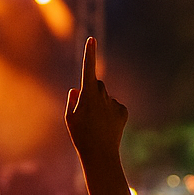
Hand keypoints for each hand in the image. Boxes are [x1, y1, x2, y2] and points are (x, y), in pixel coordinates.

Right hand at [65, 38, 126, 168]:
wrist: (100, 155)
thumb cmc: (81, 136)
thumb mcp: (70, 118)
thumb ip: (73, 101)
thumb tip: (77, 90)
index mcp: (87, 94)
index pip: (88, 69)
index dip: (89, 54)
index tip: (92, 39)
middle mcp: (103, 95)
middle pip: (97, 85)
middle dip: (92, 92)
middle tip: (86, 112)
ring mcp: (114, 103)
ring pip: (105, 98)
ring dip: (100, 105)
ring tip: (96, 124)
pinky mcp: (123, 112)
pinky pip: (115, 107)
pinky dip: (111, 114)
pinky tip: (107, 127)